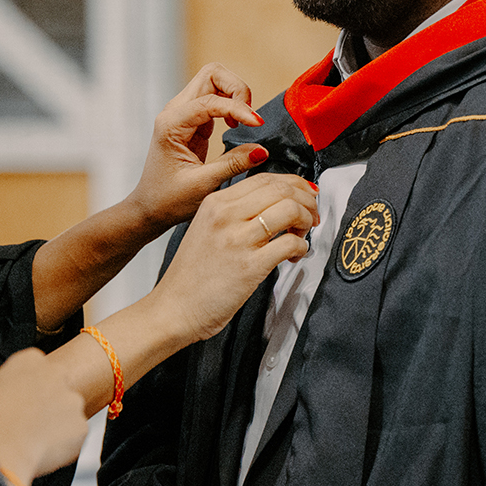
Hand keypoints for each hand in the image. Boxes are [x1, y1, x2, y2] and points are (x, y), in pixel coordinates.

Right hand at [0, 349, 89, 485]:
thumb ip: (4, 391)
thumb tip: (3, 402)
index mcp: (29, 360)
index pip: (37, 368)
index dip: (31, 387)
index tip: (26, 399)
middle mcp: (55, 374)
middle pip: (58, 386)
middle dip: (49, 402)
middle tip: (33, 421)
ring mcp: (71, 400)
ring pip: (68, 412)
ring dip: (57, 424)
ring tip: (35, 441)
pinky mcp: (81, 426)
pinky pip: (75, 436)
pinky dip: (64, 445)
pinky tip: (44, 451)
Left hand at [126, 63, 270, 230]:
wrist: (151, 207)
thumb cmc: (169, 199)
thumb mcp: (203, 185)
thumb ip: (233, 164)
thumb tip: (262, 149)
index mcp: (171, 124)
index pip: (210, 99)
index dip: (238, 108)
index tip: (258, 126)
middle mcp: (175, 111)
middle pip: (212, 73)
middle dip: (237, 88)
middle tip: (249, 118)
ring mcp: (183, 113)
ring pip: (215, 80)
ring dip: (235, 94)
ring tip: (244, 122)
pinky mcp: (193, 120)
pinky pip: (216, 97)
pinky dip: (232, 104)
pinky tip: (236, 126)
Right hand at [146, 173, 316, 340]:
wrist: (174, 307)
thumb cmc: (192, 274)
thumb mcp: (206, 227)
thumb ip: (233, 212)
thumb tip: (272, 204)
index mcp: (215, 202)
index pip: (265, 178)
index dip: (294, 183)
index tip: (304, 194)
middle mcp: (226, 215)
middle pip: (282, 189)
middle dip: (306, 200)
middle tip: (311, 214)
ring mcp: (238, 239)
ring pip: (290, 210)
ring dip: (306, 220)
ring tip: (302, 234)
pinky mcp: (250, 266)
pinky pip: (290, 243)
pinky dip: (302, 247)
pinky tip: (294, 256)